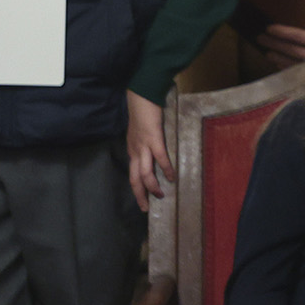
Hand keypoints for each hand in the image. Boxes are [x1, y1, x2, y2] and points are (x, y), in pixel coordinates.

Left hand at [126, 91, 172, 210]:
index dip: (137, 188)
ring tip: (160, 195)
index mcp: (132, 150)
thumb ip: (143, 143)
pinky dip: (166, 169)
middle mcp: (135, 151)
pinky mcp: (153, 139)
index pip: (133, 174)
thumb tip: (152, 152)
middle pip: (135, 179)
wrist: (141, 97)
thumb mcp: (140, 132)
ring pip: (145, 173)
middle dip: (140, 195)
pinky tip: (172, 176)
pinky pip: (160, 158)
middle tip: (146, 208)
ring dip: (152, 186)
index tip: (142, 200)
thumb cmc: (142, 112)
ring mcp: (143, 146)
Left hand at [257, 23, 304, 64]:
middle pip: (293, 49)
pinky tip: (277, 64)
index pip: (301, 37)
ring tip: (265, 50)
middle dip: (276, 43)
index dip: (284, 32)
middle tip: (260, 37)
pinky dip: (286, 67)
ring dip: (278, 55)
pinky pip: (298, 72)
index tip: (269, 28)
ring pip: (294, 61)